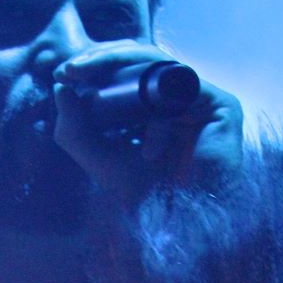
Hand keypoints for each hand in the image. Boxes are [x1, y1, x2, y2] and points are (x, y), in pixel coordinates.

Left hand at [53, 41, 243, 203]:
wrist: (178, 224)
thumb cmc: (144, 196)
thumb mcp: (98, 160)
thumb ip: (74, 130)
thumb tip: (59, 89)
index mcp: (151, 101)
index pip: (126, 68)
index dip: (97, 63)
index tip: (63, 73)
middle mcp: (178, 95)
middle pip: (143, 58)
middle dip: (105, 60)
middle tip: (73, 69)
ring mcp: (201, 97)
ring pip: (161, 68)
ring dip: (127, 84)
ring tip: (97, 104)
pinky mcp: (222, 105)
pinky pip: (184, 95)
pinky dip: (160, 123)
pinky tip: (149, 153)